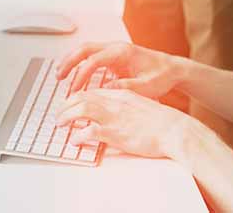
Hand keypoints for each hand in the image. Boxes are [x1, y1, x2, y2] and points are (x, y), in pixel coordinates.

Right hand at [56, 41, 183, 98]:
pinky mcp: (114, 57)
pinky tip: (74, 74)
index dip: (82, 74)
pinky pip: (92, 56)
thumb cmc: (162, 76)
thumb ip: (126, 88)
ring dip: (72, 60)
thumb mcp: (146, 87)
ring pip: (87, 50)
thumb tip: (105, 90)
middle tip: (59, 76)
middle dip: (69, 61)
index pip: (94, 60)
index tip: (75, 89)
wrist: (173, 69)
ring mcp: (114, 50)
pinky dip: (80, 63)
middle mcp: (116, 47)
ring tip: (60, 74)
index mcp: (123, 52)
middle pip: (85, 48)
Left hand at [57, 89, 190, 158]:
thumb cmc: (162, 122)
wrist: (174, 130)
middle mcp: (114, 102)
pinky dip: (77, 136)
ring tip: (59, 124)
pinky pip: (88, 132)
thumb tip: (115, 113)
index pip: (92, 91)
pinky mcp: (114, 133)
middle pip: (82, 97)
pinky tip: (74, 141)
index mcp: (121, 94)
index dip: (78, 97)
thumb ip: (126, 106)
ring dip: (66, 116)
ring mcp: (113, 116)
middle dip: (66, 105)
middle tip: (59, 114)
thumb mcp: (141, 106)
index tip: (70, 104)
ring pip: (80, 109)